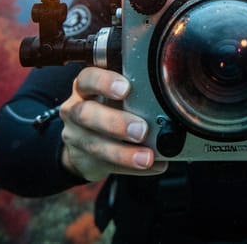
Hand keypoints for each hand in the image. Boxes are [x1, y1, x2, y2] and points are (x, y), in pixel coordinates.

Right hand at [59, 66, 167, 180]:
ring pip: (95, 145)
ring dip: (124, 153)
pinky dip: (131, 168)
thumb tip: (171, 99)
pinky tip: (152, 166)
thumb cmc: (105, 108)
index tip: (126, 88)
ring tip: (146, 157)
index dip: (104, 82)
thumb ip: (133, 93)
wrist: (81, 140)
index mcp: (85, 87)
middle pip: (86, 113)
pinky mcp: (82, 160)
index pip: (88, 78)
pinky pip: (106, 166)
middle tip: (141, 129)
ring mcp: (76, 136)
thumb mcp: (112, 94)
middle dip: (115, 122)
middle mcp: (76, 109)